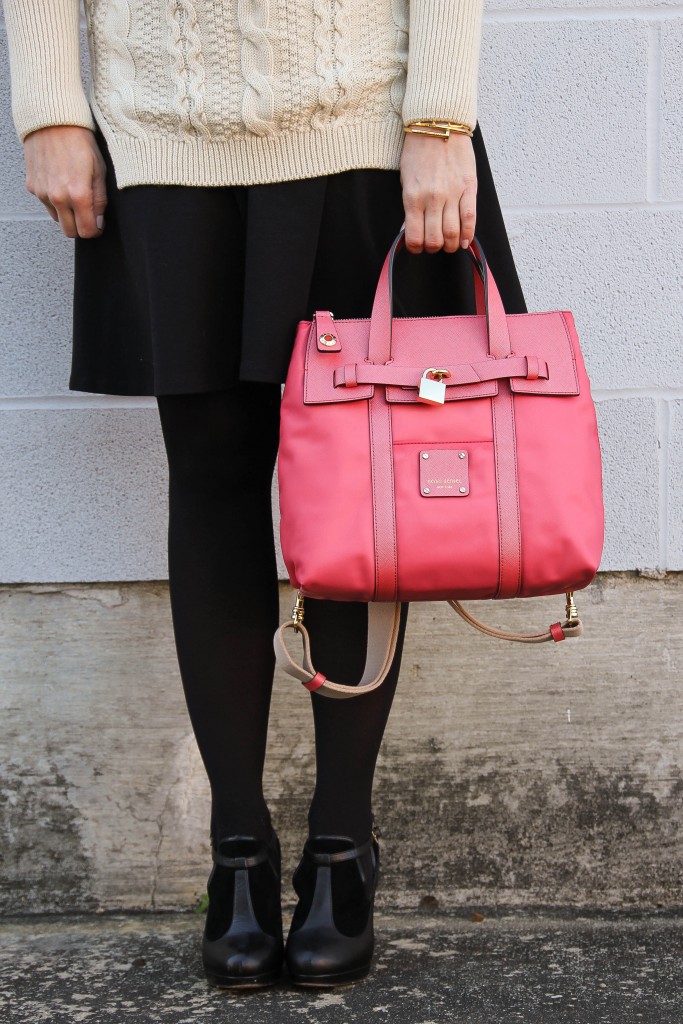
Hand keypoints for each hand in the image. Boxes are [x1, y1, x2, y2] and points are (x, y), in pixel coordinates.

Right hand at [23, 125, 107, 238]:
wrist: (53, 121)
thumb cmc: (79, 141)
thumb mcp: (99, 171)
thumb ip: (100, 200)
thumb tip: (99, 222)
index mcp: (78, 195)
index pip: (87, 232)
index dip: (95, 230)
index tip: (98, 224)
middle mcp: (58, 197)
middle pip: (70, 232)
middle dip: (81, 227)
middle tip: (87, 213)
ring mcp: (43, 193)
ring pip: (57, 219)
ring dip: (66, 213)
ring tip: (73, 193)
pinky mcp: (33, 186)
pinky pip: (45, 204)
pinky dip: (54, 200)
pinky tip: (60, 183)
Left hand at [399, 130, 476, 253]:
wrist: (438, 124)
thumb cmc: (418, 151)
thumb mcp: (406, 180)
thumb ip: (411, 205)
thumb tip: (415, 227)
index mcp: (413, 198)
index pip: (415, 236)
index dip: (416, 248)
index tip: (418, 247)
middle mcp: (432, 199)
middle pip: (435, 239)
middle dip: (434, 248)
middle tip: (435, 245)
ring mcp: (452, 194)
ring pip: (453, 233)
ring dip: (451, 244)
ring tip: (450, 244)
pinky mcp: (468, 187)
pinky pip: (470, 217)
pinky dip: (468, 234)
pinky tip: (465, 241)